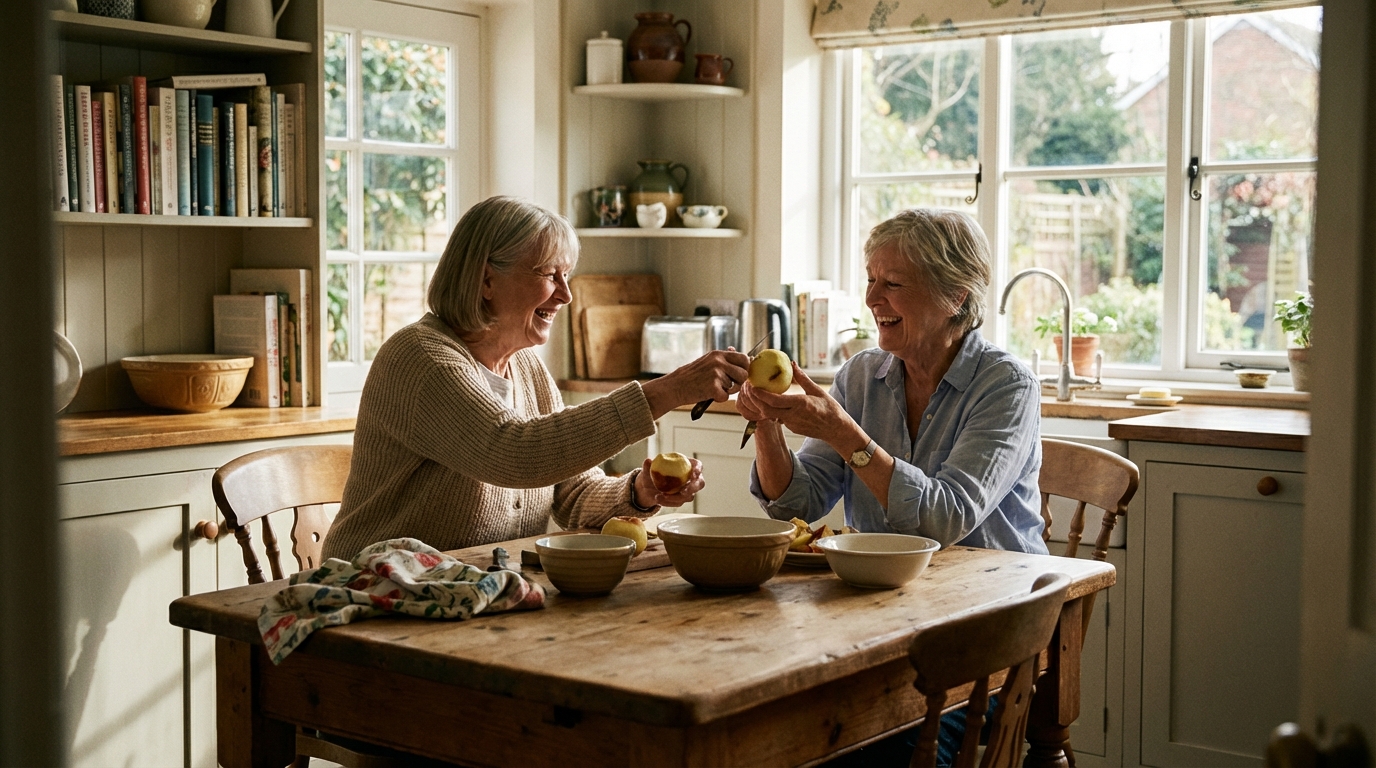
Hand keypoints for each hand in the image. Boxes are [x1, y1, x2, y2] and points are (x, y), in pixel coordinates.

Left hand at [635, 457, 704, 507]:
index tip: (693, 474)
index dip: (698, 470)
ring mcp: (688, 490)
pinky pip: (679, 503)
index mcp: (687, 465)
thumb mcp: (648, 468)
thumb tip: (648, 461)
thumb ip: (648, 465)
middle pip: (699, 483)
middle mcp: (690, 478)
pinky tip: (659, 500)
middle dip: (692, 488)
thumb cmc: (653, 473)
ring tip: (661, 497)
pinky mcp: (682, 499)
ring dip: (676, 498)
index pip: (698, 465)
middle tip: (682, 492)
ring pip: (689, 496)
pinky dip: (669, 502)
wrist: (649, 486)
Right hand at [642, 348, 750, 416]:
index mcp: (719, 354)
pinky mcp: (713, 387)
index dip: (744, 368)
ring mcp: (716, 374)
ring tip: (712, 387)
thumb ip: (725, 359)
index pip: (744, 358)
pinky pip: (726, 397)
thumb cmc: (693, 375)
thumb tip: (743, 355)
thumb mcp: (709, 360)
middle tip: (727, 385)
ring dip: (726, 391)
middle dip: (739, 382)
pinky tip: (708, 393)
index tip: (739, 374)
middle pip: (744, 374)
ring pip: (735, 387)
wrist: (676, 385)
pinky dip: (719, 398)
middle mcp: (718, 362)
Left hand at [737, 363, 854, 444]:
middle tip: (749, 389)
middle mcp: (794, 415)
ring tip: (755, 395)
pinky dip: (771, 411)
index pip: (775, 401)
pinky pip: (778, 419)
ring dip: (761, 406)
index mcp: (801, 404)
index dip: (761, 394)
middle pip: (767, 410)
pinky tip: (768, 403)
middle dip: (755, 401)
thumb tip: (792, 364)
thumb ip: (802, 378)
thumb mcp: (817, 390)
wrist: (836, 429)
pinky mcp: (792, 428)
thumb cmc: (830, 408)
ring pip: (770, 416)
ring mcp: (792, 424)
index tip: (753, 385)